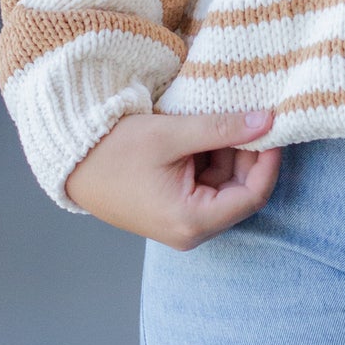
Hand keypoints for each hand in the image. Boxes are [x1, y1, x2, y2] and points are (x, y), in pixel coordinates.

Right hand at [65, 108, 281, 249]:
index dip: (269, 159)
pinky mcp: (175, 209)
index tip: (273, 126)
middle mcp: (191, 230)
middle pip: (242, 190)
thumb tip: (268, 121)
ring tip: (221, 118)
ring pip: (226, 184)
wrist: (70, 162)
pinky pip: (207, 184)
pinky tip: (204, 131)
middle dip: (248, 152)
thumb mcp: (172, 135)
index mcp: (192, 221)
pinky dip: (212, 157)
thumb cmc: (114, 151)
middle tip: (251, 114)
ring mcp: (183, 221)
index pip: (253, 194)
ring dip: (229, 152)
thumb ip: (222, 128)